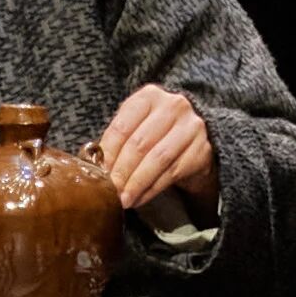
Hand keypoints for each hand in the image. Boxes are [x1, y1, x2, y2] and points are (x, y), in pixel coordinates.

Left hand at [100, 83, 219, 212]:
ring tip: (123, 200)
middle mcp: (174, 106)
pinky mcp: (202, 150)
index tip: (97, 174)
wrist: (194, 139)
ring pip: (157, 160)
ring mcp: (192, 127)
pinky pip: (172, 173)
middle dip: (121, 172)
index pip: (122, 126)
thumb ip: (117, 141)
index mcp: (149, 96)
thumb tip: (93, 166)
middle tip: (109, 192)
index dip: (107, 153)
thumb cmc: (156, 133)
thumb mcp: (136, 126)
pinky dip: (152, 189)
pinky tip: (139, 198)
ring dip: (136, 183)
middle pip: (140, 144)